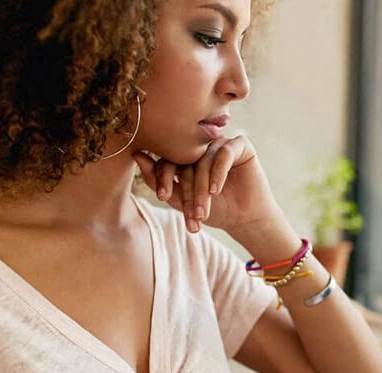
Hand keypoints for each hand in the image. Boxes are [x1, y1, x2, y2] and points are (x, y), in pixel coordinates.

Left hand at [133, 135, 279, 235]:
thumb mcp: (182, 200)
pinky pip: (224, 153)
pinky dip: (218, 172)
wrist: (245, 219)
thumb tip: (136, 155)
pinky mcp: (240, 145)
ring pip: (204, 160)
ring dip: (203, 188)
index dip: (163, 177)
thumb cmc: (215, 210)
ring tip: (205, 211)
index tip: (162, 197)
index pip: (168, 159)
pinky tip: (216, 190)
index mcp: (185, 156)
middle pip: (186, 161)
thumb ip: (158, 179)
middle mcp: (202, 147)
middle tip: (192, 214)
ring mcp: (221, 143)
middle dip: (188, 191)